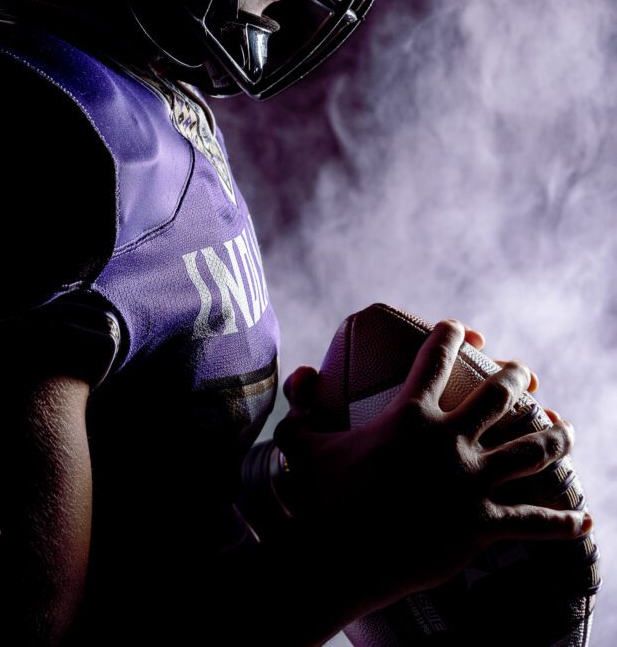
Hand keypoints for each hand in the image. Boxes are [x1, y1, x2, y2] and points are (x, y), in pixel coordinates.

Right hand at [274, 319, 589, 620]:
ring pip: (530, 451)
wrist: (337, 557)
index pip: (436, 360)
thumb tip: (303, 372)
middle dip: (517, 379)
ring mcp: (470, 484)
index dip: (451, 336)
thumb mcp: (302, 441)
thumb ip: (301, 403)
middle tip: (525, 373)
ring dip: (554, 437)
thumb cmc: (317, 498)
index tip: (462, 328)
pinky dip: (561, 523)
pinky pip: (532, 522)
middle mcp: (449, 442)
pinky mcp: (481, 527)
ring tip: (566, 427)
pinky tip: (584, 519)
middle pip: (499, 398)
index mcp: (410, 416)